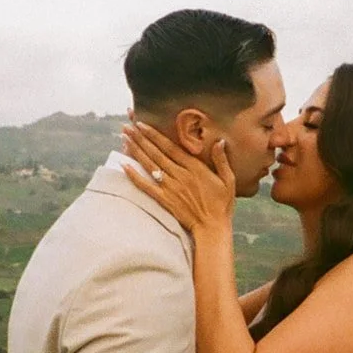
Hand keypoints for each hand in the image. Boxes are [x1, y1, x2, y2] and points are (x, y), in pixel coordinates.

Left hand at [121, 121, 235, 234]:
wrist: (212, 228)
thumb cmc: (222, 205)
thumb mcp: (228, 180)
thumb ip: (221, 160)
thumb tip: (219, 141)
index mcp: (195, 168)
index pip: (170, 147)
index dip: (155, 135)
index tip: (142, 124)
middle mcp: (180, 175)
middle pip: (156, 153)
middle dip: (140, 138)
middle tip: (126, 126)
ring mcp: (171, 188)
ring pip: (150, 165)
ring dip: (136, 151)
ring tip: (124, 138)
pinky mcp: (165, 200)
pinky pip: (146, 186)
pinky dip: (134, 175)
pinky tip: (124, 165)